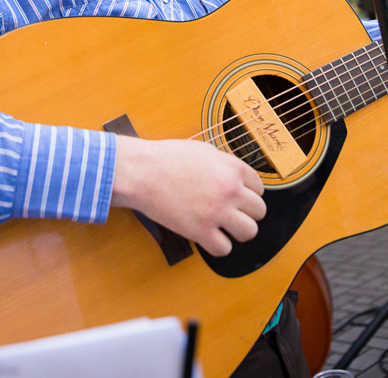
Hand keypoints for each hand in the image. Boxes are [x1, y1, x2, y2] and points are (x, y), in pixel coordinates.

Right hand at [111, 136, 265, 256]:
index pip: (259, 188)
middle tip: (230, 213)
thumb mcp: (201, 150)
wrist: (139, 171)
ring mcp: (217, 211)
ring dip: (237, 231)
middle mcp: (230, 190)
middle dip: (246, 213)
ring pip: (249, 232)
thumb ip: (223, 164)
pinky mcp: (200, 230)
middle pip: (259, 211)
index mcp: (231, 168)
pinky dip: (216, 246)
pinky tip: (207, 237)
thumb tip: (236, 178)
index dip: (247, 194)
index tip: (236, 198)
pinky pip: (224, 248)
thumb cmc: (163, 158)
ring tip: (223, 228)